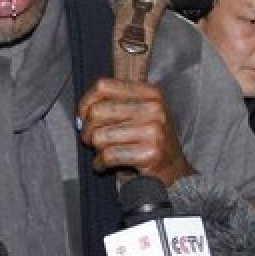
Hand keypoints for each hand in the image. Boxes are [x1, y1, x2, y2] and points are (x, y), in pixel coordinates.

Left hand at [76, 78, 194, 184]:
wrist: (173, 169)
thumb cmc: (150, 140)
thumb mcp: (141, 112)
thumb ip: (115, 103)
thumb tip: (82, 113)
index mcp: (150, 92)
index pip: (103, 86)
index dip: (86, 102)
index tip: (84, 116)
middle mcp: (154, 108)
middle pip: (96, 112)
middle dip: (88, 130)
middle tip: (93, 140)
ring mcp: (154, 131)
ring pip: (99, 137)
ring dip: (96, 149)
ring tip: (104, 152)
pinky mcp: (150, 154)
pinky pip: (108, 156)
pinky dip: (100, 163)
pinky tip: (105, 165)